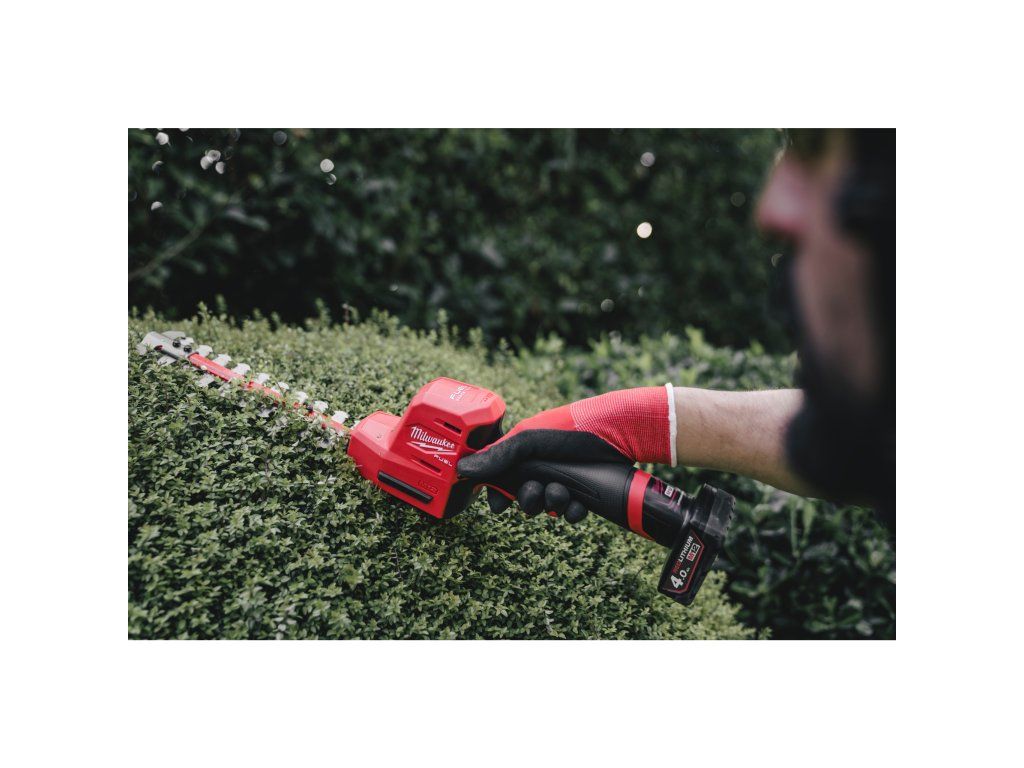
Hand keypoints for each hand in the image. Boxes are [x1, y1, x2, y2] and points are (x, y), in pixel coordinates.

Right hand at [457, 385, 675, 520]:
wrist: (617, 433)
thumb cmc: (570, 429)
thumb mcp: (529, 440)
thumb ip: (497, 456)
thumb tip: (462, 470)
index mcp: (524, 454)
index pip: (500, 478)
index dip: (497, 494)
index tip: (499, 505)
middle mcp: (542, 468)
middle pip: (523, 498)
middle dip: (529, 500)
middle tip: (536, 491)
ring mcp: (564, 481)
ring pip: (548, 507)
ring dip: (553, 503)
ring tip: (564, 491)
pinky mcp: (585, 493)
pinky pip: (571, 513)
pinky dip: (573, 511)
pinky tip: (579, 503)